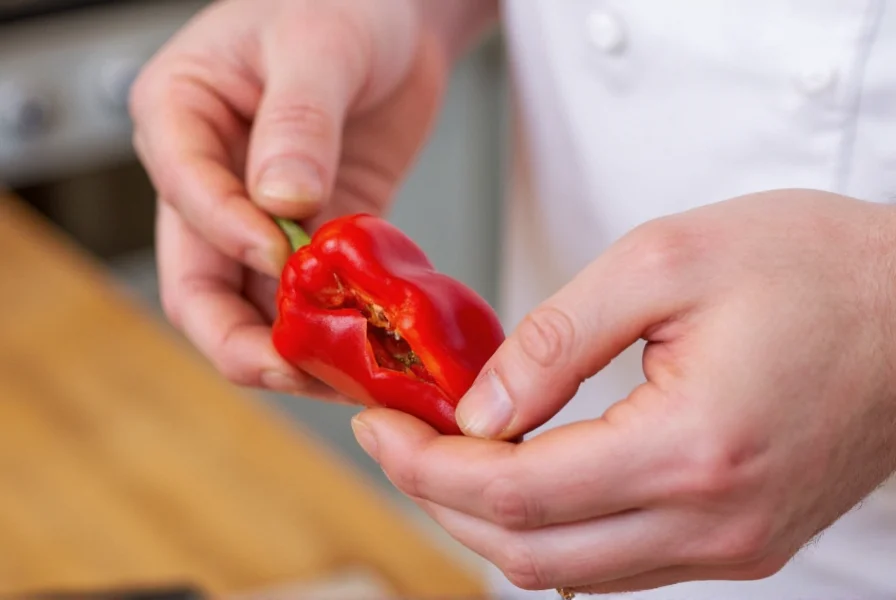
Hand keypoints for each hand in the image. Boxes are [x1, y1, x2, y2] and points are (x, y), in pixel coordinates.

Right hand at [129, 0, 445, 395]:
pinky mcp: (312, 237)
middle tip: (297, 369)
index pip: (184, 196)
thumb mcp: (318, 45)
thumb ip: (298, 121)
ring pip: (253, 308)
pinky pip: (310, 298)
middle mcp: (208, 180)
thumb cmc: (344, 5)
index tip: (283, 255)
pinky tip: (367, 350)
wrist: (399, 20)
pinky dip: (334, 330)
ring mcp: (258, 217)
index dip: (229, 236)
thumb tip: (280, 203)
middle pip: (199, 285)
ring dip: (293, 350)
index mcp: (179, 119)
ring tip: (345, 374)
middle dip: (243, 339)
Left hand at [351, 189, 895, 593]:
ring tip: (445, 453)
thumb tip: (478, 406)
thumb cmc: (815, 267)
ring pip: (568, 570)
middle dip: (441, 499)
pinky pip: (615, 560)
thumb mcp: (666, 263)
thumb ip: (558, 341)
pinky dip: (551, 525)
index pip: (514, 492)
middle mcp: (714, 524)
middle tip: (396, 439)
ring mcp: (730, 546)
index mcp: (693, 449)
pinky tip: (523, 471)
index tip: (379, 426)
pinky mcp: (739, 541)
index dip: (426, 466)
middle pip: (529, 551)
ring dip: (491, 518)